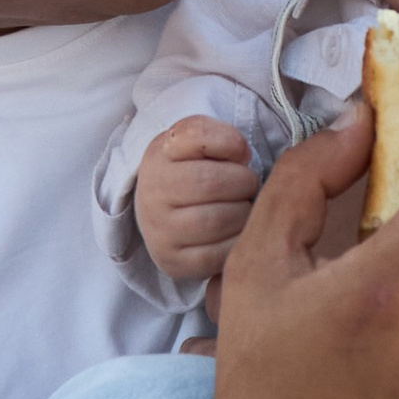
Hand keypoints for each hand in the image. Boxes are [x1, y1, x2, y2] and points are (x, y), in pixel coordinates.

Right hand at [133, 113, 259, 278]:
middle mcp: (152, 194)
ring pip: (218, 220)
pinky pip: (218, 255)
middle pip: (213, 182)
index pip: (200, 137)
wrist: (162, 212)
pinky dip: (237, 242)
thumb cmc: (191, 171)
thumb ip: (219, 135)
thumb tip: (242, 156)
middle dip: (244, 182)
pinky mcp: (173, 262)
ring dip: (244, 212)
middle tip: (247, 185)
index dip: (231, 143)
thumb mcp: (197, 142)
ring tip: (241, 207)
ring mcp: (160, 232)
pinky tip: (236, 231)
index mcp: (158, 156)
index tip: (240, 153)